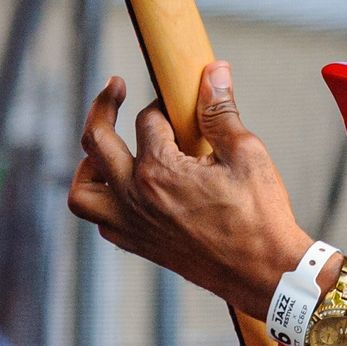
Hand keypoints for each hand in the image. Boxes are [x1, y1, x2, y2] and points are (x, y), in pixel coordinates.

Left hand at [68, 63, 312, 318]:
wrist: (264, 272)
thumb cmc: (260, 216)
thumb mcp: (246, 154)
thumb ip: (220, 112)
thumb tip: (214, 73)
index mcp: (159, 170)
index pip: (148, 120)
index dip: (164, 103)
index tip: (178, 100)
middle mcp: (135, 197)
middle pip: (96, 141)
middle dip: (103, 106)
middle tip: (115, 88)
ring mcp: (133, 225)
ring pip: (83, 191)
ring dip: (88, 163)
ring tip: (105, 147)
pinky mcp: (140, 246)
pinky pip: (102, 221)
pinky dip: (104, 200)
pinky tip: (125, 189)